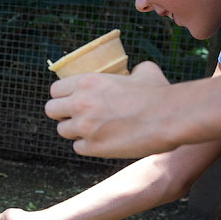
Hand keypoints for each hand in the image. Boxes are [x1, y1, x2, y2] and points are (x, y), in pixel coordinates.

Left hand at [45, 62, 176, 158]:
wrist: (169, 118)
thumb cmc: (159, 93)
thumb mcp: (144, 71)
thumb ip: (131, 72)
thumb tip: (135, 74)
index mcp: (87, 82)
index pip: (55, 89)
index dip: (63, 95)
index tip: (72, 100)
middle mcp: (80, 103)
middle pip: (51, 110)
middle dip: (62, 113)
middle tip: (77, 116)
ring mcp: (85, 127)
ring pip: (62, 131)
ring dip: (74, 131)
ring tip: (91, 130)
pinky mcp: (93, 147)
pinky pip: (78, 148)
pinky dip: (87, 146)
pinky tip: (101, 141)